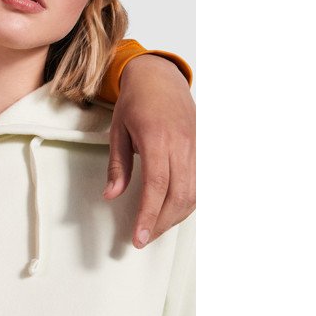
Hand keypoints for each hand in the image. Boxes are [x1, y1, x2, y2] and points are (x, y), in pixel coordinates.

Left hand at [104, 54, 194, 247]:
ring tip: (155, 226)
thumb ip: (117, 165)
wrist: (160, 78)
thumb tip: (112, 195)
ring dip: (176, 216)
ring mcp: (197, 146)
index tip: (139, 236)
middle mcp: (182, 144)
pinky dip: (189, 202)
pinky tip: (174, 210)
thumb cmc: (136, 102)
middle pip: (180, 195)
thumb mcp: (117, 131)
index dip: (149, 215)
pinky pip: (202, 183)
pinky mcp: (204, 148)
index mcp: (157, 138)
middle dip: (162, 222)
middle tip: (143, 237)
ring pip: (195, 192)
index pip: (157, 185)